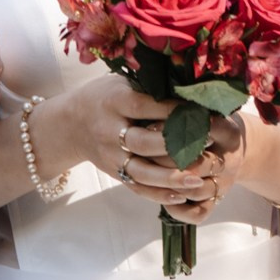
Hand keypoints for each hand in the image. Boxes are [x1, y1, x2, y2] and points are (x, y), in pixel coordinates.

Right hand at [43, 69, 240, 218]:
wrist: (71, 125)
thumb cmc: (105, 97)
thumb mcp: (121, 83)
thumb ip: (148, 86)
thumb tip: (190, 86)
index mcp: (113, 101)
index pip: (144, 106)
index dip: (173, 110)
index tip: (202, 111)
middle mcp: (109, 131)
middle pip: (143, 143)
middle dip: (176, 146)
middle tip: (207, 144)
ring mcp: (110, 156)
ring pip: (142, 172)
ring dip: (171, 178)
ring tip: (199, 179)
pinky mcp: (114, 174)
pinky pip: (137, 188)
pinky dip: (159, 194)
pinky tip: (182, 196)